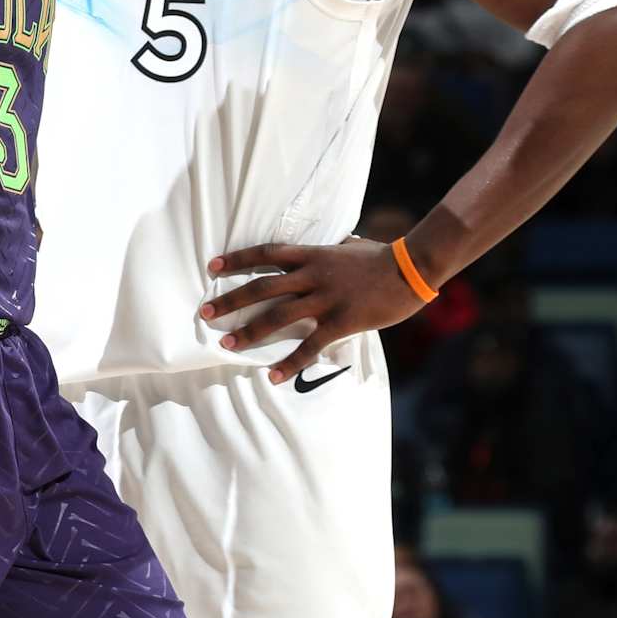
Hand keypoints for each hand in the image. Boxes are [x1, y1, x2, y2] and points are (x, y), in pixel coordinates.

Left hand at [202, 238, 429, 382]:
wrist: (411, 268)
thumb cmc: (381, 256)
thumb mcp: (348, 244)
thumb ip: (330, 247)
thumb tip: (329, 242)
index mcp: (312, 255)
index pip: (265, 254)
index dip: (237, 260)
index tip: (212, 267)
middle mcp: (312, 276)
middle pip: (262, 287)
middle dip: (231, 300)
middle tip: (205, 313)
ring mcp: (325, 299)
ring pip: (278, 316)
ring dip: (250, 331)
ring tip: (226, 344)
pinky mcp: (341, 322)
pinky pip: (310, 345)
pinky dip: (289, 361)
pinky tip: (272, 376)